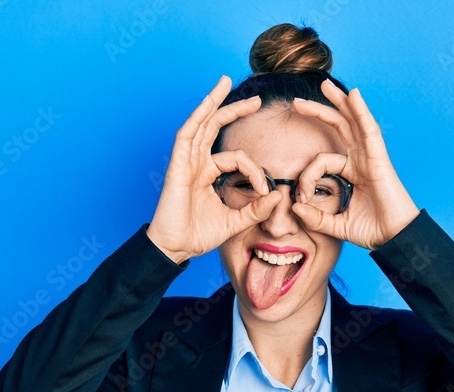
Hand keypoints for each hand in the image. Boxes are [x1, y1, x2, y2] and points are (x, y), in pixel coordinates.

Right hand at [146, 75, 284, 263]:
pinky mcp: (177, 165)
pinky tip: (208, 102)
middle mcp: (196, 163)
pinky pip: (186, 135)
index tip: (264, 189)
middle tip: (257, 100)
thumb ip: (255, 208)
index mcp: (208, 174)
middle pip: (215, 128)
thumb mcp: (235, 221)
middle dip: (235, 110)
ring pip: (201, 124)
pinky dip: (197, 117)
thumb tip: (277, 195)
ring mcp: (186, 162)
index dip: (254, 170)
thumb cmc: (199, 235)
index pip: (237, 159)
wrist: (176, 247)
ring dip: (214, 102)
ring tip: (226, 81)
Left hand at [289, 79, 419, 250]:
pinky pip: (369, 130)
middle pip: (340, 128)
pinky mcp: (379, 158)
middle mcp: (360, 160)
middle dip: (320, 111)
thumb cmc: (372, 231)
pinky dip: (361, 111)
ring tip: (324, 85)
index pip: (322, 161)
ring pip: (353, 122)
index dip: (306, 175)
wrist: (396, 238)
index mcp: (351, 173)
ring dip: (339, 102)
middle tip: (298, 101)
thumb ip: (315, 218)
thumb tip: (294, 207)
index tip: (299, 197)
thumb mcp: (336, 225)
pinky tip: (353, 94)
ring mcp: (370, 157)